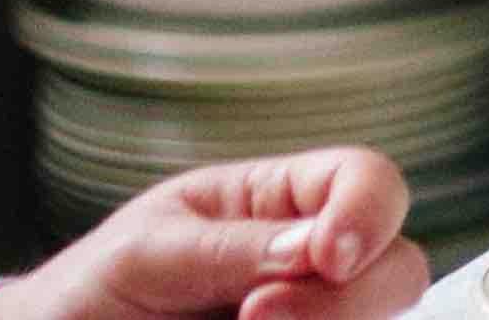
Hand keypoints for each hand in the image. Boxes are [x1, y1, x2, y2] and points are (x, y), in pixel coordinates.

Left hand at [0, 151, 429, 319]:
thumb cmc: (91, 292)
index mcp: (278, 204)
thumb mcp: (146, 253)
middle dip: (344, 300)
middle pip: (397, 270)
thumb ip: (230, 246)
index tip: (326, 258)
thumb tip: (312, 246)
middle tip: (255, 318)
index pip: (368, 182)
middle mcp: (308, 266)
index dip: (369, 214)